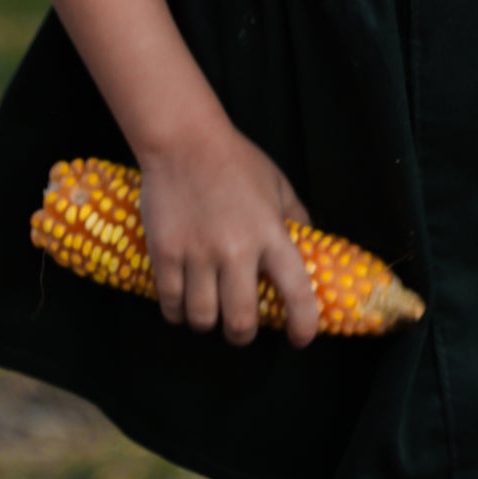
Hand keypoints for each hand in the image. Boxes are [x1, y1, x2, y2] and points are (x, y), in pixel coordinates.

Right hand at [135, 122, 322, 349]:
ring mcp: (198, 253)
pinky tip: (181, 304)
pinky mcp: (165, 252)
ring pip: (202, 318)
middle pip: (241, 321)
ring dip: (207, 323)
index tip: (300, 338)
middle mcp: (236, 250)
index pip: (297, 293)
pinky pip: (170, 302)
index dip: (303, 325)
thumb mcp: (278, 185)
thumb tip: (311, 248)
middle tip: (241, 329)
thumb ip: (296, 219)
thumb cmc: (236, 161)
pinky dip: (177, 311)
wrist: (184, 140)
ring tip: (208, 314)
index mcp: (271, 235)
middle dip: (242, 334)